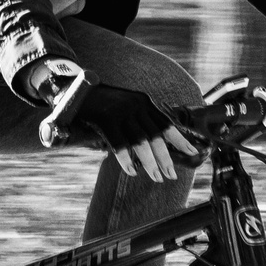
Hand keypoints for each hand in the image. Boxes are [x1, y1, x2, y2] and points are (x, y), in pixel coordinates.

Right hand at [79, 86, 200, 179]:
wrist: (73, 88)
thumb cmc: (100, 102)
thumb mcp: (125, 106)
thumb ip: (139, 120)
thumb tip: (153, 145)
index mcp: (144, 101)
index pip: (166, 123)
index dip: (180, 139)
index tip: (193, 152)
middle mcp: (136, 105)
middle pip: (156, 135)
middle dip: (165, 157)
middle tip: (171, 175)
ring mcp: (121, 111)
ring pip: (141, 142)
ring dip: (150, 162)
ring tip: (156, 177)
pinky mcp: (106, 119)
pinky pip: (120, 144)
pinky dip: (126, 159)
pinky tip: (132, 171)